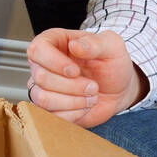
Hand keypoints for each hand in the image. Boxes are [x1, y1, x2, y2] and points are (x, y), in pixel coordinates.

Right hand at [25, 28, 148, 127]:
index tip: (75, 70)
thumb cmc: (112, 64)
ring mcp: (44, 87)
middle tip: (94, 85)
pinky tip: (85, 105)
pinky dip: (74, 113)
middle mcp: (44, 64)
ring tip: (91, 96)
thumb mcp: (112, 46)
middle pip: (41, 77)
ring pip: (43, 99)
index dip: (54, 62)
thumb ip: (95, 43)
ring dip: (73, 101)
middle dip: (72, 86)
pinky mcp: (50, 108)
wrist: (119, 89)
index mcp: (55, 42)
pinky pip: (51, 115)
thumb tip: (75, 45)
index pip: (37, 49)